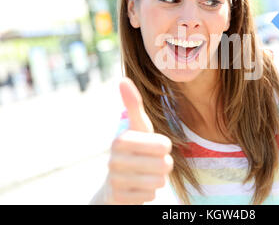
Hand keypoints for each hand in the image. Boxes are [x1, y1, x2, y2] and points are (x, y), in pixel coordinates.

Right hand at [106, 77, 173, 204]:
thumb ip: (133, 105)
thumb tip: (123, 79)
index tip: (154, 147)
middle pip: (163, 165)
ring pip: (158, 182)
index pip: (163, 145)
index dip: (164, 147)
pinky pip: (150, 196)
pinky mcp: (118, 199)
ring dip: (156, 179)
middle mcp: (114, 161)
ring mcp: (115, 182)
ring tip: (144, 175)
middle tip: (151, 163)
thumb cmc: (133, 150)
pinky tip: (137, 188)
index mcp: (120, 140)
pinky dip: (148, 193)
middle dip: (163, 165)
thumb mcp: (137, 128)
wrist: (114, 186)